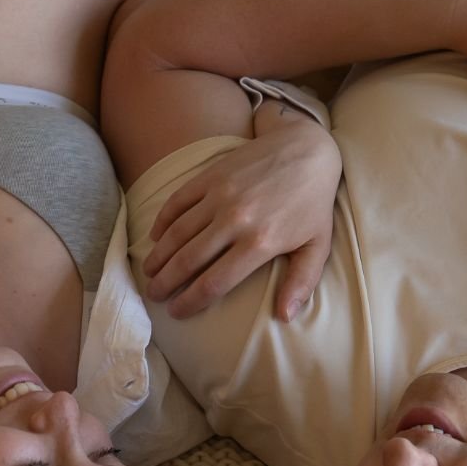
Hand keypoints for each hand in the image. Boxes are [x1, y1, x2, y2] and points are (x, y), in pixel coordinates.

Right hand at [141, 109, 340, 320]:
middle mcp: (235, 220)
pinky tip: (155, 237)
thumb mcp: (317, 245)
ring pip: (178, 232)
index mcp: (260, 242)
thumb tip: (284, 317)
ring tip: (149, 272)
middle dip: (166, 283)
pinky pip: (178, 201)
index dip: (191, 301)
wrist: (307, 148)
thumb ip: (301, 282)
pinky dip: (162, 221)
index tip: (177, 312)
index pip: (214, 282)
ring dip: (159, 255)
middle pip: (189, 260)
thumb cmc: (313, 202)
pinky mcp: (211, 174)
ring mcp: (220, 194)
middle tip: (154, 295)